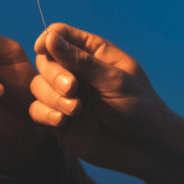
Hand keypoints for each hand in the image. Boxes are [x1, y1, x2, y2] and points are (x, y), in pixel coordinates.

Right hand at [30, 23, 174, 173]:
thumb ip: (80, 61)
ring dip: (52, 97)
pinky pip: (36, 110)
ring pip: (38, 85)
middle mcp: (75, 71)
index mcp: (92, 53)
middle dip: (54, 74)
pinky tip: (63, 121)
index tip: (43, 48)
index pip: (60, 34)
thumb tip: (49, 38)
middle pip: (44, 60)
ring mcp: (64, 95)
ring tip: (75, 109)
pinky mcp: (57, 118)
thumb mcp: (114, 80)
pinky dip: (46, 113)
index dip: (48, 39)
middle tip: (73, 88)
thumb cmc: (139, 108)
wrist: (146, 149)